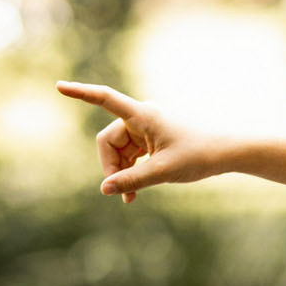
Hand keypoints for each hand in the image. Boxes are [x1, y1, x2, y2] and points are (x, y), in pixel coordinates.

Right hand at [56, 81, 226, 202]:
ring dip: (120, 173)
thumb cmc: (198, 156)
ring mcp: (146, 128)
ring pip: (118, 151)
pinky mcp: (151, 139)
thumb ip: (131, 180)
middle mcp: (141, 117)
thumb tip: (104, 188)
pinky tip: (132, 192)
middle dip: (110, 166)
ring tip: (130, 198)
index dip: (81, 93)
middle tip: (122, 192)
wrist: (226, 153)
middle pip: (108, 141)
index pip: (105, 99)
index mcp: (142, 115)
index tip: (59, 87)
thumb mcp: (162, 172)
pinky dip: (130, 171)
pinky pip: (130, 155)